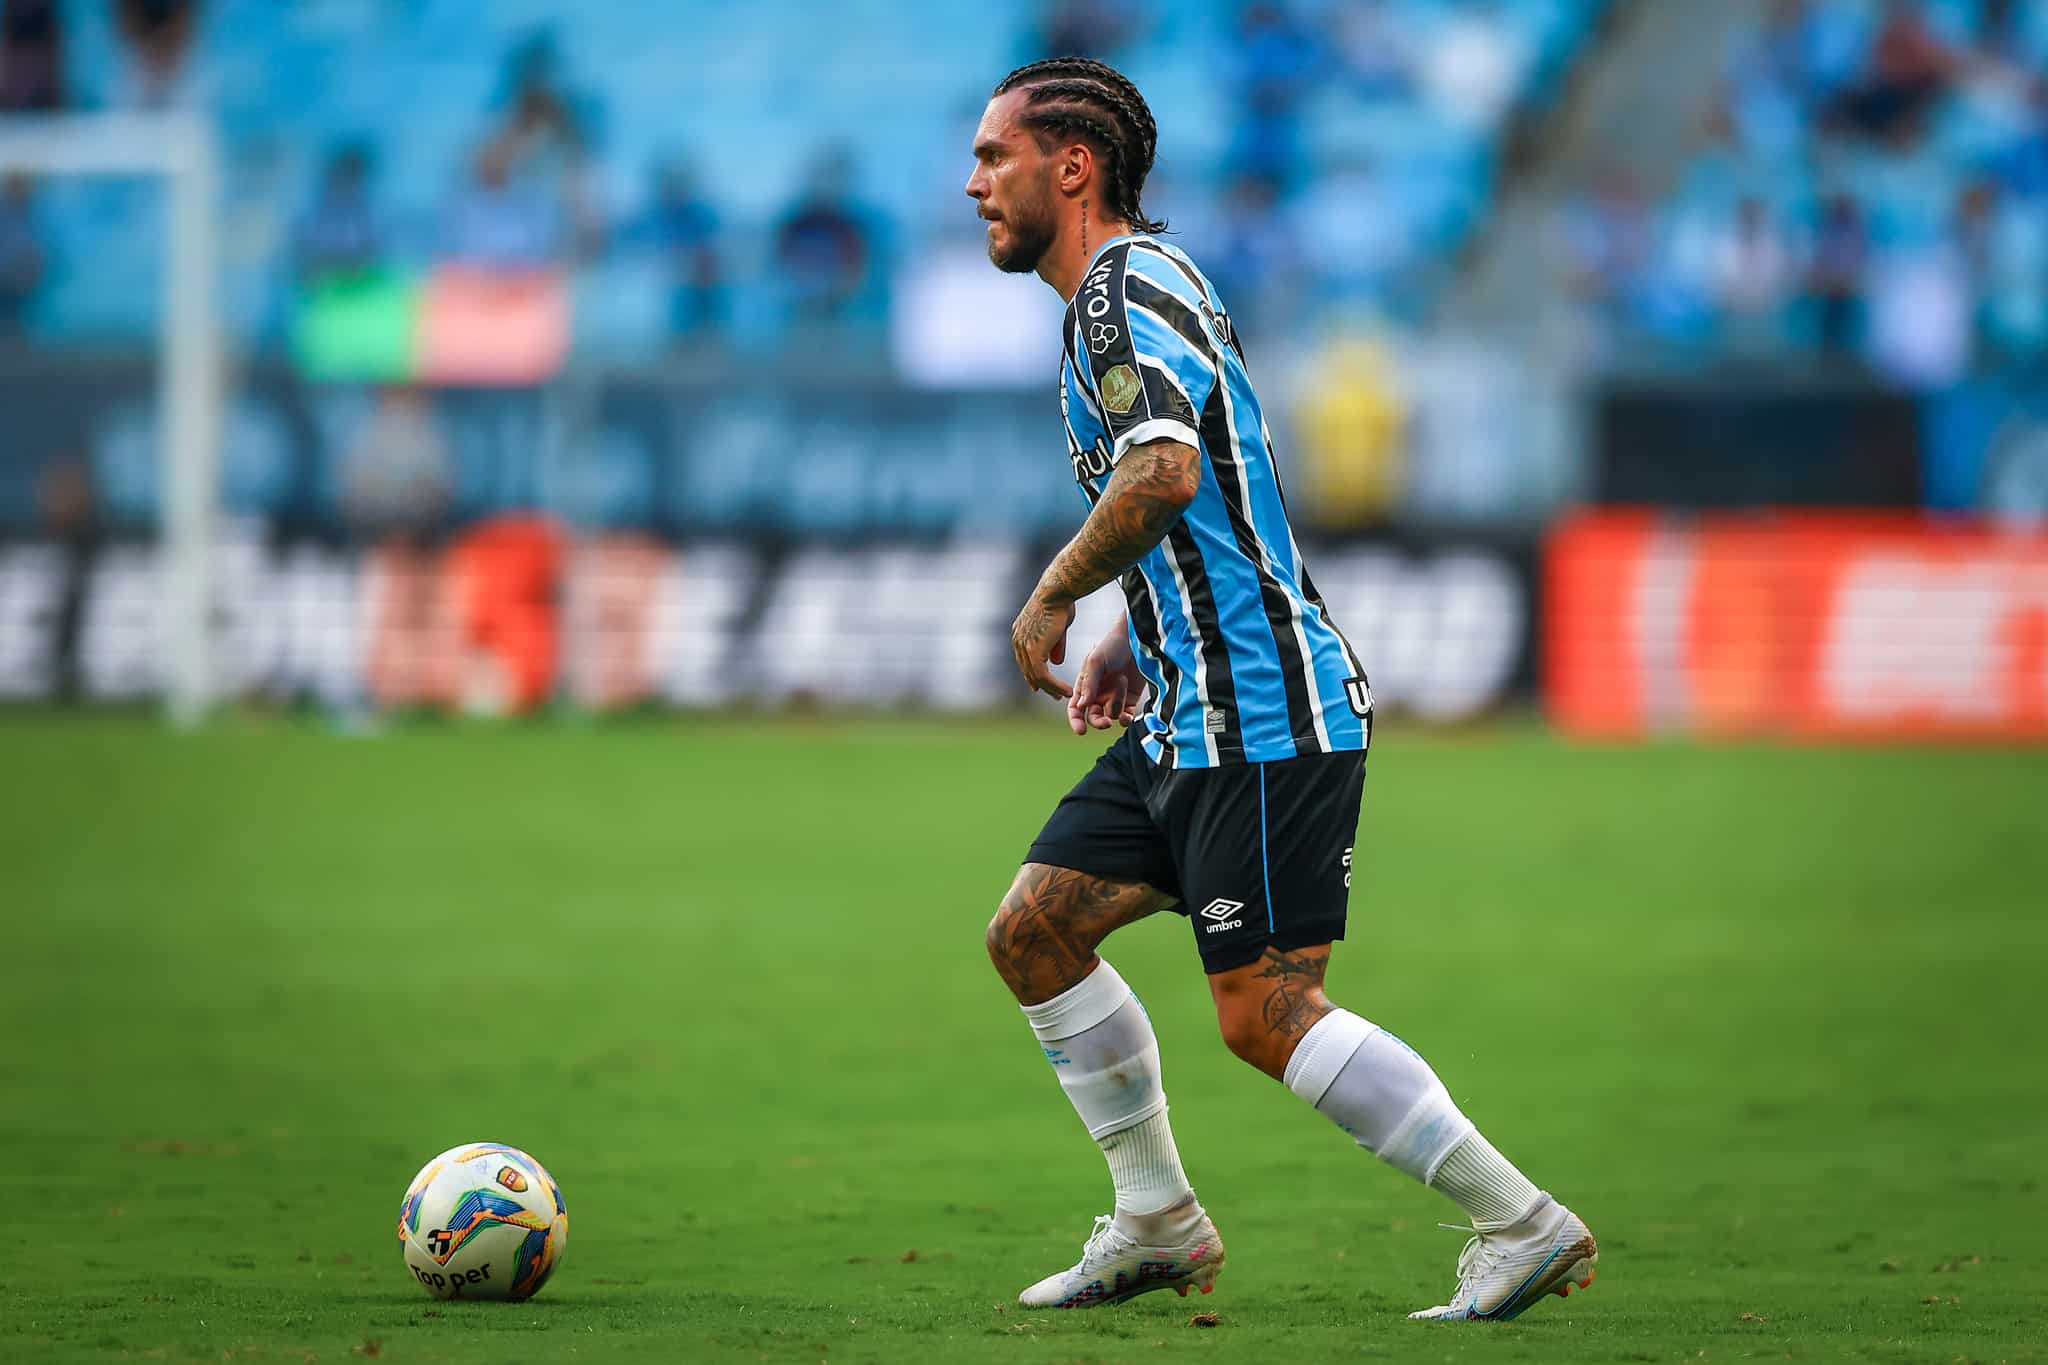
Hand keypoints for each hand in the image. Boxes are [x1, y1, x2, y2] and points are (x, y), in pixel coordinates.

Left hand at [1011, 591, 1075, 699]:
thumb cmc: (1060, 603)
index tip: (1045, 686)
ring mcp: (1023, 647)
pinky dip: (1055, 685)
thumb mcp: (1058, 628)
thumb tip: (1056, 662)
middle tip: (1056, 695)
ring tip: (1065, 695)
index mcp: (1020, 634)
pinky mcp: (1033, 652)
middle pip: (1028, 671)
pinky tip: (1065, 690)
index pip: (1025, 661)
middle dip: (1043, 685)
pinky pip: (1043, 676)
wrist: (1056, 593)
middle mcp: (1018, 641)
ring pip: (1036, 676)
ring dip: (1052, 688)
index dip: (1035, 675)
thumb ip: (1055, 646)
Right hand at [1067, 619, 1145, 735]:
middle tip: (1106, 722)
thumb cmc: (1112, 646)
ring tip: (1122, 683)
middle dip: (1098, 722)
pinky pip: (1126, 717)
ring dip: (1117, 704)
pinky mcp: (1130, 699)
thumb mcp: (1096, 662)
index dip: (1075, 720)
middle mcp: (1098, 694)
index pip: (1075, 708)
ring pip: (1112, 715)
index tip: (1081, 730)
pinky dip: (1127, 719)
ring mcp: (1114, 697)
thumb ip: (1089, 685)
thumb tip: (1081, 706)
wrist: (1137, 640)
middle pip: (1093, 717)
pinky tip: (1128, 717)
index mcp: (1084, 685)